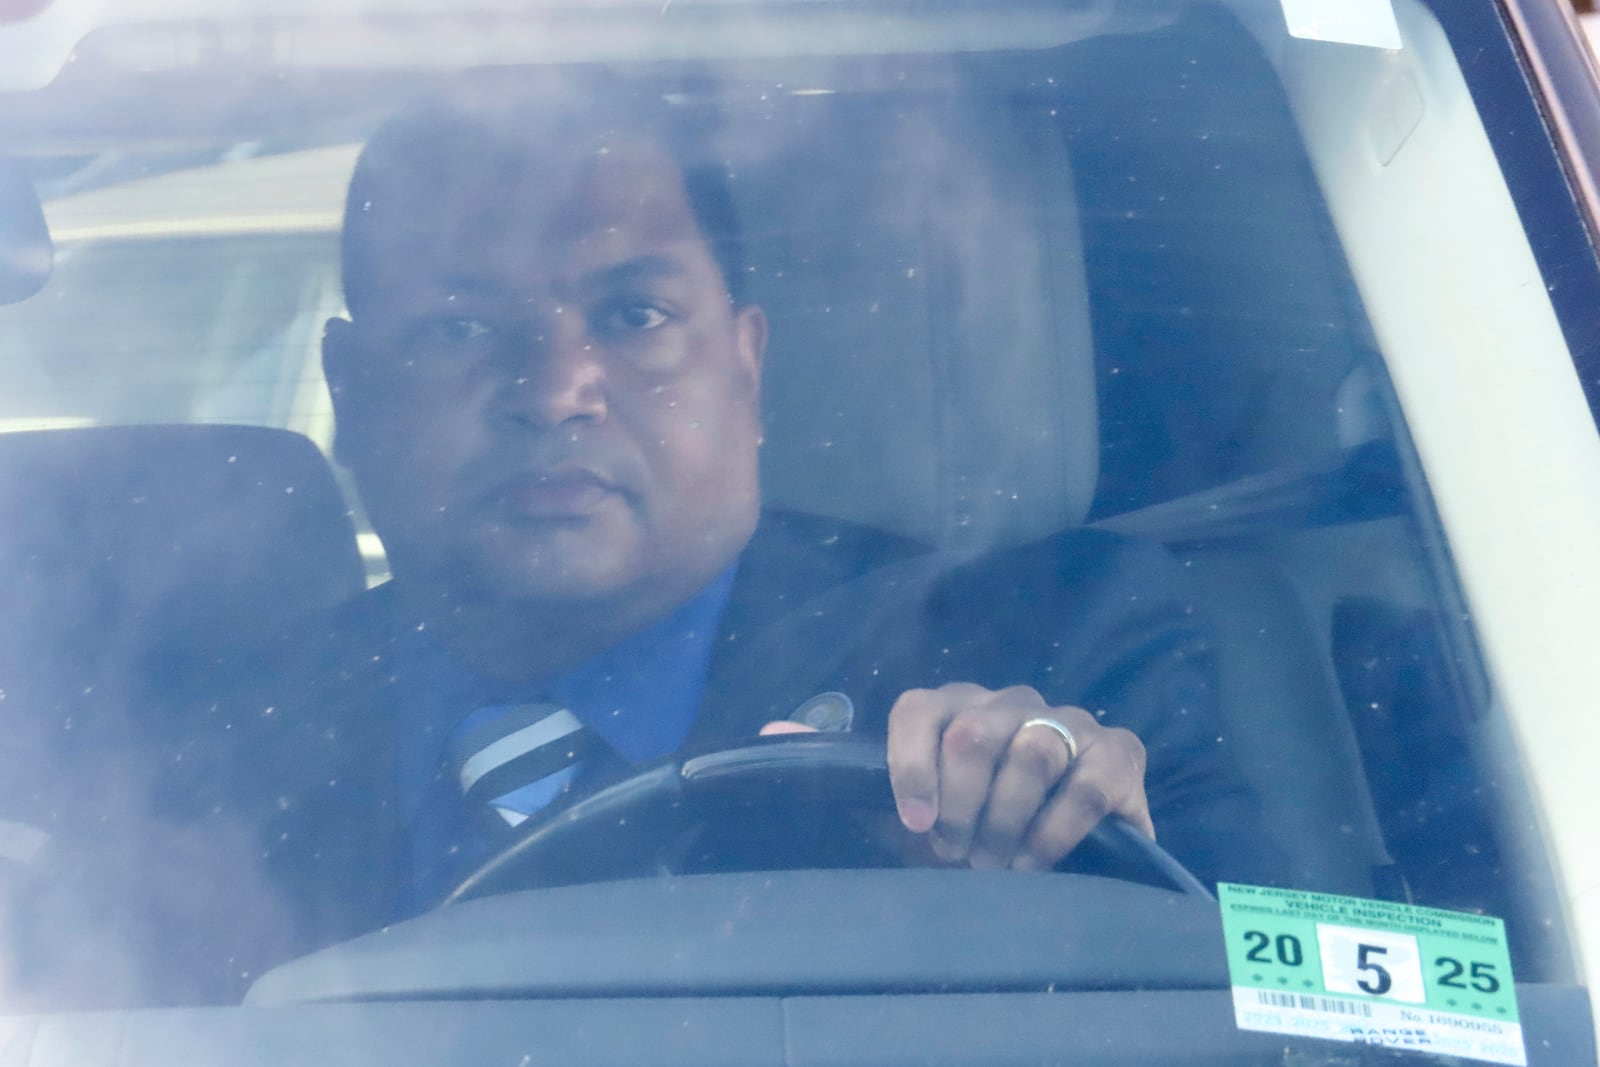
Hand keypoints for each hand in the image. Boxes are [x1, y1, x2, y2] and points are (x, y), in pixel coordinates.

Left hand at [884, 683, 1150, 870]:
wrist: (1054, 865)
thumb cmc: (967, 836)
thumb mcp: (909, 820)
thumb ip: (858, 787)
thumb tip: (790, 741)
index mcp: (955, 707)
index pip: (918, 710)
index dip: (911, 768)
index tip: (917, 825)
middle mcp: (1010, 702)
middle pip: (973, 735)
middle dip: (961, 807)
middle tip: (959, 856)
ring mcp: (1069, 720)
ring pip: (1033, 754)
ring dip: (1007, 821)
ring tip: (997, 865)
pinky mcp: (1120, 752)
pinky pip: (1087, 788)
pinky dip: (1054, 832)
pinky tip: (1033, 863)